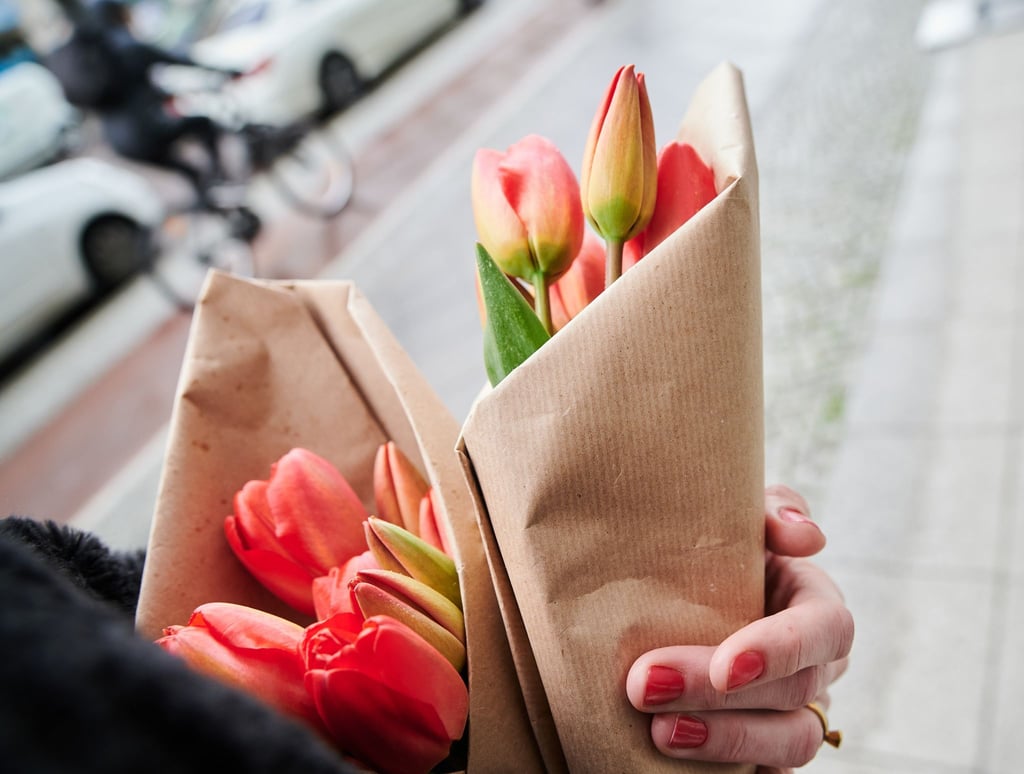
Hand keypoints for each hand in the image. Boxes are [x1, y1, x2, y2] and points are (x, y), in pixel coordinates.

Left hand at [625, 485, 853, 771]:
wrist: (677, 587)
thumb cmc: (714, 548)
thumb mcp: (738, 519)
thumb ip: (772, 510)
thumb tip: (805, 534)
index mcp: (815, 605)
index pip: (824, 630)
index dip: (781, 651)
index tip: (726, 666)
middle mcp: (816, 665)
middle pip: (794, 694)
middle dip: (721, 698)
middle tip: (645, 686)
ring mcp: (794, 712)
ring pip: (789, 745)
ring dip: (722, 742)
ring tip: (657, 731)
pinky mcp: (764, 747)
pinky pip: (760, 771)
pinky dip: (720, 769)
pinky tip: (667, 759)